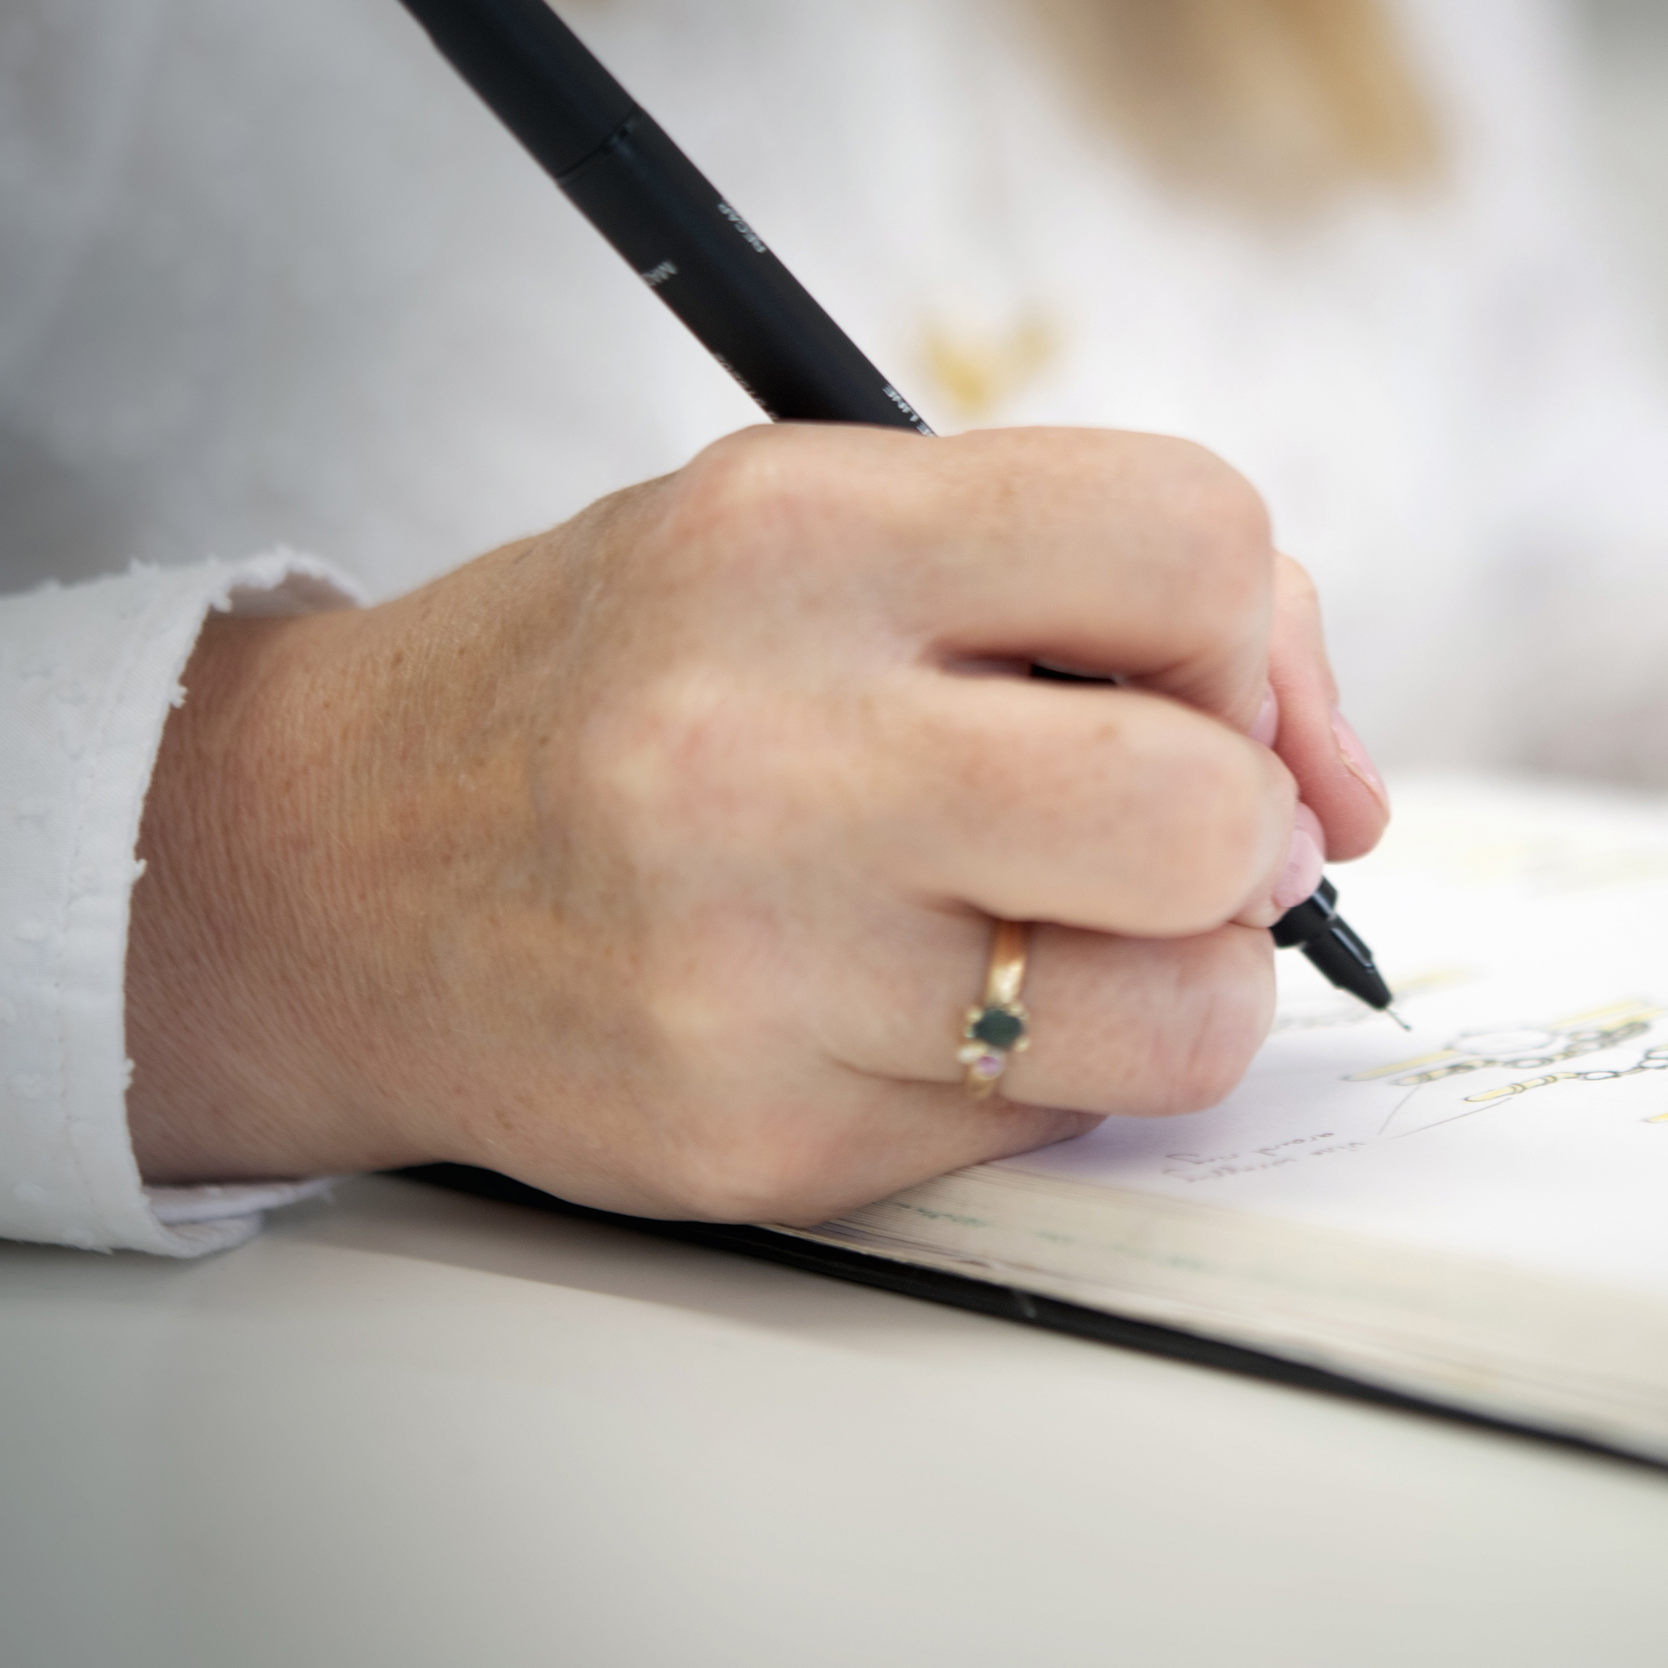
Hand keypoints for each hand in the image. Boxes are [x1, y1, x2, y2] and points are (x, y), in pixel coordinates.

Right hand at [124, 425, 1389, 1219]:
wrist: (327, 866)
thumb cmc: (623, 676)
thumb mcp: (821, 528)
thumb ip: (1096, 585)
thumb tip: (1340, 790)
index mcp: (804, 533)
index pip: (1196, 543)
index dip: (1256, 638)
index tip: (1209, 693)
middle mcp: (768, 742)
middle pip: (1210, 811)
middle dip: (1249, 831)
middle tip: (1175, 834)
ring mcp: (757, 964)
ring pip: (1180, 1015)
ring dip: (1189, 982)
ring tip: (1078, 936)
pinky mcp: (757, 1138)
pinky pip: (1052, 1126)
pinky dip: (1050, 1073)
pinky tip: (936, 1007)